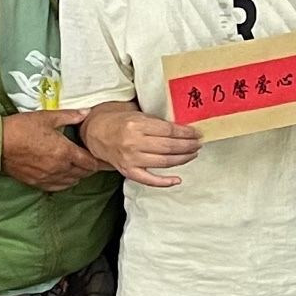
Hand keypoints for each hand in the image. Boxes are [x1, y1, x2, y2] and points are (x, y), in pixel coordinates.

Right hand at [0, 108, 102, 192]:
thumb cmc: (22, 127)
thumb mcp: (47, 117)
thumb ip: (70, 116)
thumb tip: (87, 112)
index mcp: (65, 152)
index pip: (89, 162)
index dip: (98, 161)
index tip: (102, 158)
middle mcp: (59, 168)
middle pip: (82, 173)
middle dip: (89, 167)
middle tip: (91, 160)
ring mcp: (48, 177)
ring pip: (71, 182)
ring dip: (77, 175)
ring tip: (78, 167)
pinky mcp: (37, 183)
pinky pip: (57, 187)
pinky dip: (64, 182)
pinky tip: (64, 176)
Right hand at [82, 102, 200, 189]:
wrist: (97, 132)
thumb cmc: (121, 121)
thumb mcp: (138, 113)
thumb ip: (157, 120)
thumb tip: (183, 127)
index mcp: (137, 124)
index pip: (169, 130)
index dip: (186, 133)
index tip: (197, 133)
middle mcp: (133, 143)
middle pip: (169, 147)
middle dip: (188, 146)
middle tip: (198, 144)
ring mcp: (131, 159)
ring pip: (164, 162)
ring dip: (182, 159)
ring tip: (192, 154)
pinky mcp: (128, 171)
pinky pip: (149, 180)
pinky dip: (165, 182)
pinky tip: (178, 180)